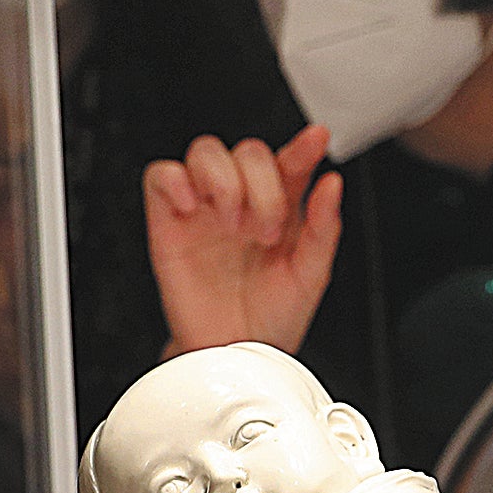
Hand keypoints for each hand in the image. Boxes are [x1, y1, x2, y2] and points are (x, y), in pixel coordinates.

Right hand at [144, 124, 342, 355]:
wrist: (234, 353)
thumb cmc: (272, 317)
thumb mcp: (311, 275)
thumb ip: (324, 227)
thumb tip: (331, 183)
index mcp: (280, 207)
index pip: (290, 162)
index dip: (303, 146)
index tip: (317, 140)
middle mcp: (242, 202)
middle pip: (248, 151)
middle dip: (262, 184)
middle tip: (266, 228)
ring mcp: (204, 209)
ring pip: (206, 151)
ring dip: (223, 179)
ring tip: (232, 222)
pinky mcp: (169, 222)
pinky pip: (161, 176)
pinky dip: (175, 180)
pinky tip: (193, 208)